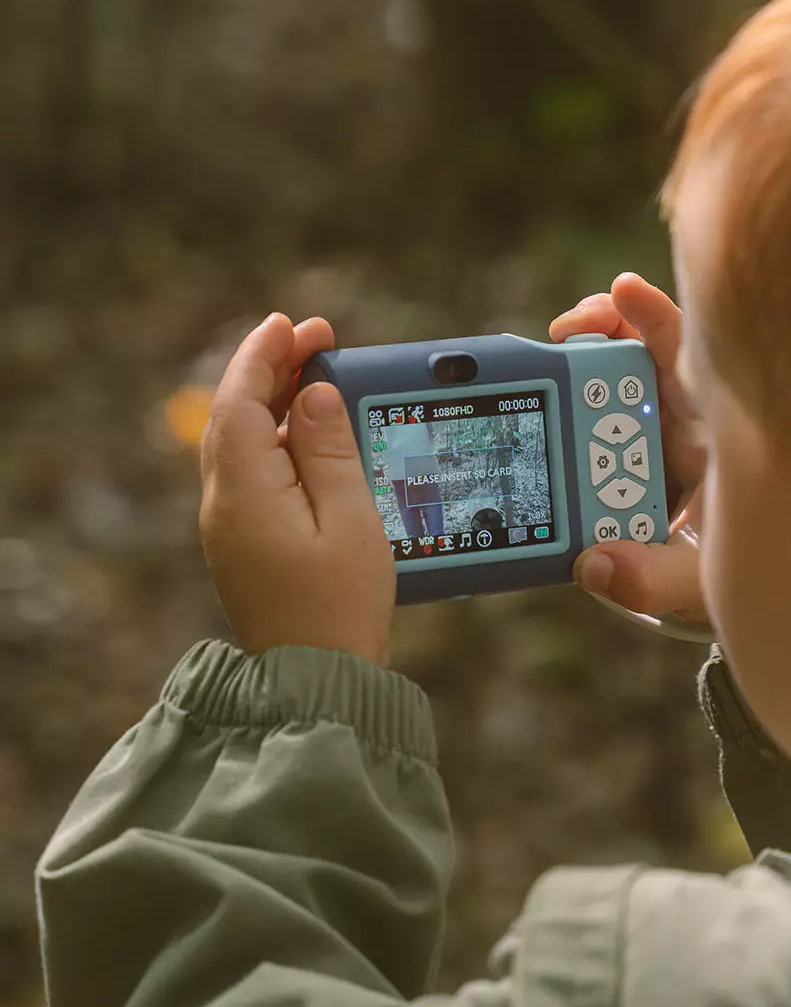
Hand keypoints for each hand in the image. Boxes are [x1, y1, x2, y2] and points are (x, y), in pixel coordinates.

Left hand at [200, 313, 394, 664]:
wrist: (317, 683)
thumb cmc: (341, 607)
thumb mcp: (350, 520)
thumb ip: (329, 450)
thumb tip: (312, 395)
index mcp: (245, 494)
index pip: (238, 402)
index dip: (263, 356)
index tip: (292, 324)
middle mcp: (224, 507)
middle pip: (233, 417)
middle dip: (270, 371)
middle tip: (316, 338)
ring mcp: (229, 529)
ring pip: (239, 444)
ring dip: (271, 403)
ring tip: (317, 378)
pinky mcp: (243, 546)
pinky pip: (250, 474)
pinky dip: (274, 440)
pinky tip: (308, 435)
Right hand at [550, 274, 707, 624]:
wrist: (739, 579)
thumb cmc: (731, 566)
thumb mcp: (698, 580)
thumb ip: (652, 578)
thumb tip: (592, 566)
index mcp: (719, 434)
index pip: (693, 357)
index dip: (658, 319)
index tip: (624, 290)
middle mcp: (689, 420)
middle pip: (648, 350)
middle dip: (608, 325)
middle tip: (567, 330)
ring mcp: (660, 427)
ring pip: (621, 369)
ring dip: (586, 355)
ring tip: (552, 353)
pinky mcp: (632, 443)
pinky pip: (602, 403)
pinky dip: (575, 391)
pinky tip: (545, 393)